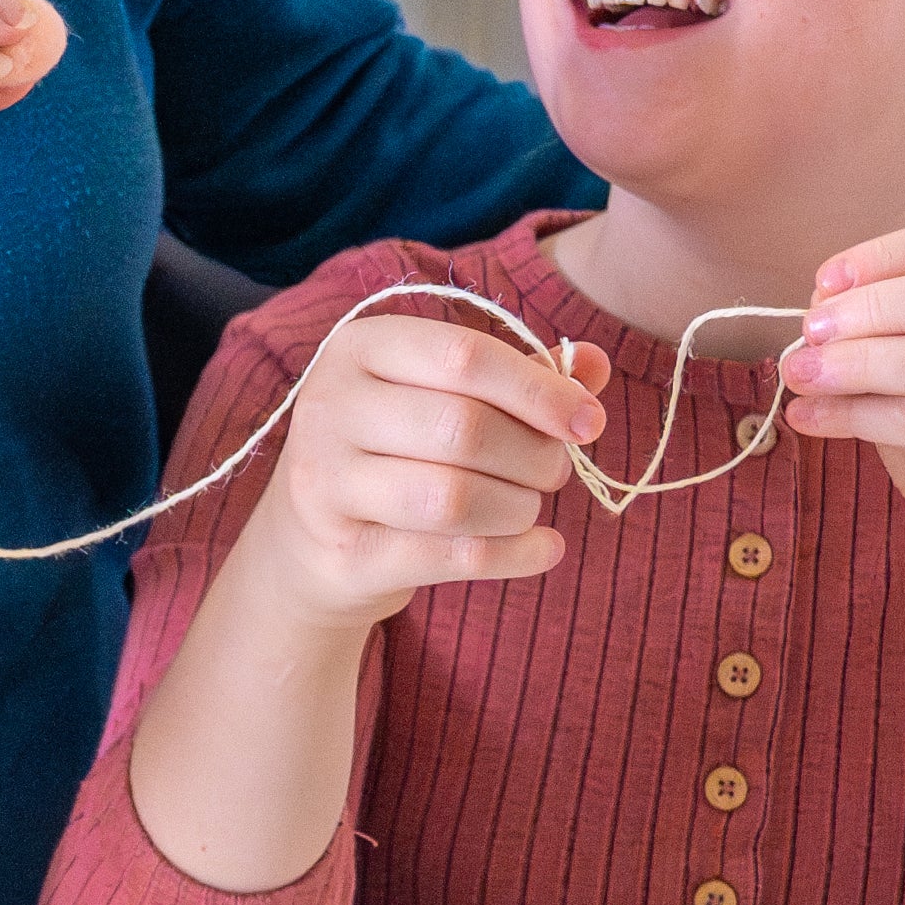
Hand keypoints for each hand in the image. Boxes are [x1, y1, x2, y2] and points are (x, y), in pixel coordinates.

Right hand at [236, 301, 609, 633]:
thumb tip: (594, 365)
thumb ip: (519, 376)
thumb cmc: (396, 447)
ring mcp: (325, 484)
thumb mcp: (444, 394)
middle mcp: (330, 407)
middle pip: (463, 427)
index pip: (463, 356)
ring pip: (453, 497)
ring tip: (530, 506)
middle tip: (555, 471)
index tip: (587, 420)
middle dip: (534, 455)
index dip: (538, 389)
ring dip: (519, 507)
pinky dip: (515, 556)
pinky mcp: (342, 554)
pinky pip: (449, 556)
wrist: (310, 540)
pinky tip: (544, 548)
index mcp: (360, 347)